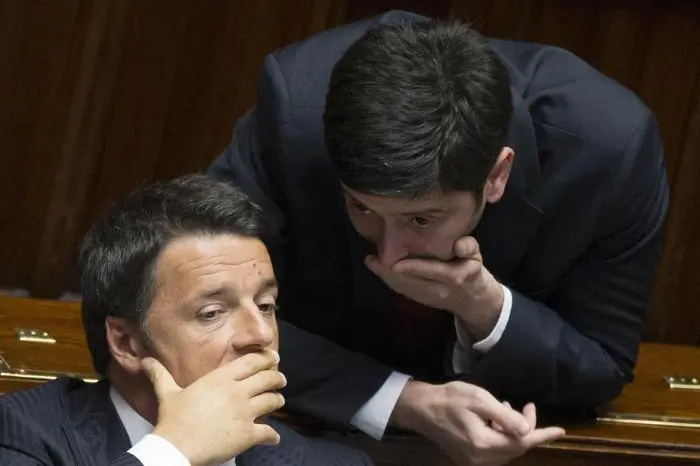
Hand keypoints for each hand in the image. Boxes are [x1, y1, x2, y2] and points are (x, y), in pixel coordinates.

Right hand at [142, 350, 286, 465]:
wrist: (176, 446)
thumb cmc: (173, 419)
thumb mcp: (167, 393)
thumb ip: (160, 374)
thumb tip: (145, 361)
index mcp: (221, 379)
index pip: (252, 362)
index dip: (266, 358)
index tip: (273, 357)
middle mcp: (237, 392)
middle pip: (268, 379)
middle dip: (277, 378)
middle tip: (281, 379)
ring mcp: (244, 413)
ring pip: (272, 401)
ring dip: (278, 401)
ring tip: (279, 401)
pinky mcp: (247, 434)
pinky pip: (268, 432)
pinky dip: (273, 435)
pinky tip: (274, 437)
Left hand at [366, 236, 503, 338]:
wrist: (472, 299)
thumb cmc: (471, 270)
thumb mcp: (476, 257)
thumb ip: (469, 247)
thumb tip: (459, 243)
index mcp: (455, 277)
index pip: (433, 272)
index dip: (414, 268)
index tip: (396, 263)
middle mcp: (439, 290)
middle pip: (411, 283)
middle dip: (390, 272)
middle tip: (373, 258)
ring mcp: (428, 297)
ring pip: (403, 288)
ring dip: (385, 276)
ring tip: (371, 261)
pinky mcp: (420, 300)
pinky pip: (402, 290)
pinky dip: (388, 279)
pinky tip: (376, 267)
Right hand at [391, 380, 564, 465]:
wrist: (421, 408)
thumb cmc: (449, 398)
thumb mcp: (479, 399)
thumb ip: (504, 416)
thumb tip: (527, 429)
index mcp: (484, 444)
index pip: (522, 442)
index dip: (543, 435)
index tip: (560, 430)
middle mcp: (481, 459)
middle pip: (516, 448)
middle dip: (526, 428)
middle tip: (526, 406)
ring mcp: (473, 462)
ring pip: (506, 451)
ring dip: (513, 432)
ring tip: (506, 409)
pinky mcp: (468, 459)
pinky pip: (495, 452)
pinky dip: (502, 437)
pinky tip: (496, 420)